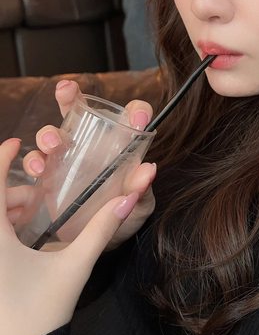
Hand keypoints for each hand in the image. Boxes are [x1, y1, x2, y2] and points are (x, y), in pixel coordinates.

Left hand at [0, 138, 138, 334]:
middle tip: (38, 195)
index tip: (17, 144)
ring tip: (33, 218)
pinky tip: (22, 239)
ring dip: (5, 209)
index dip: (2, 158)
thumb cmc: (43, 312)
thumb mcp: (75, 265)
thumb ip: (102, 229)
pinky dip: (1, 228)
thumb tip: (131, 197)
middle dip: (11, 190)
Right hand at [10, 80, 156, 248]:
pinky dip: (33, 162)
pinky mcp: (51, 176)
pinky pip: (37, 162)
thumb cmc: (126, 214)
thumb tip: (148, 171)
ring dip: (48, 134)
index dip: (136, 112)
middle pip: (81, 111)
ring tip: (52, 145)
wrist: (102, 241)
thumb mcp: (139, 204)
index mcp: (124, 144)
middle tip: (66, 93)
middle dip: (69, 97)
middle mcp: (95, 144)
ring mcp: (70, 157)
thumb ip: (141, 188)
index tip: (139, 120)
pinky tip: (37, 171)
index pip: (132, 116)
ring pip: (53, 134)